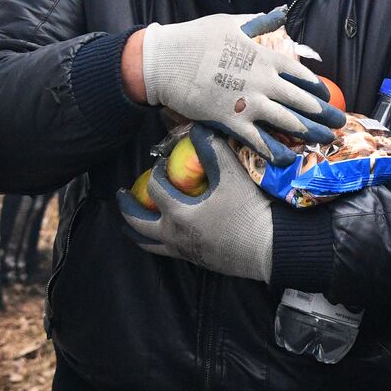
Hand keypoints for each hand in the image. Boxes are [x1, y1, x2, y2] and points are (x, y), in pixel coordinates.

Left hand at [117, 125, 275, 281]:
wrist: (269, 248)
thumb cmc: (249, 211)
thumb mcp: (232, 176)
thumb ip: (213, 150)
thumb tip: (197, 129)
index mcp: (178, 213)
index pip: (155, 188)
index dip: (156, 172)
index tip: (162, 163)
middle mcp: (174, 235)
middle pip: (138, 222)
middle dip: (127, 207)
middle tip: (121, 195)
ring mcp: (184, 251)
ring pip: (149, 244)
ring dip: (136, 232)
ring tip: (129, 226)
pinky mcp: (197, 261)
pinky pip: (167, 253)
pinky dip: (156, 243)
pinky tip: (162, 237)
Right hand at [139, 7, 344, 164]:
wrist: (166, 61)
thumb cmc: (197, 38)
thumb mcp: (232, 23)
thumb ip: (259, 22)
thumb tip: (280, 12)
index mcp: (264, 57)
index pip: (300, 74)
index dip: (316, 87)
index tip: (326, 95)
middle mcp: (262, 81)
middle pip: (301, 100)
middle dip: (323, 113)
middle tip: (339, 123)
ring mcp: (248, 102)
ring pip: (287, 121)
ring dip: (309, 132)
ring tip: (325, 140)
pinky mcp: (231, 121)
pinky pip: (258, 139)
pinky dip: (274, 150)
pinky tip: (288, 158)